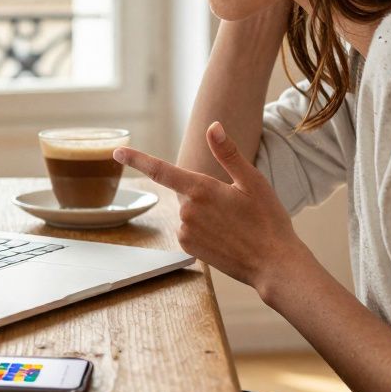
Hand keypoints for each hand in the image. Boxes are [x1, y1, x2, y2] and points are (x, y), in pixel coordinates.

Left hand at [114, 122, 311, 294]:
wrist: (274, 264)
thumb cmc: (268, 220)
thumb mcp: (253, 181)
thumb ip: (228, 153)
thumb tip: (213, 127)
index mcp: (201, 189)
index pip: (161, 170)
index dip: (137, 159)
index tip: (117, 152)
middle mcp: (187, 211)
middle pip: (185, 192)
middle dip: (204, 193)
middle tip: (235, 207)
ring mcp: (186, 231)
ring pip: (189, 212)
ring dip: (205, 213)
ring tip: (235, 225)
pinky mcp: (189, 248)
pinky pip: (190, 230)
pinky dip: (204, 230)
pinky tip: (226, 237)